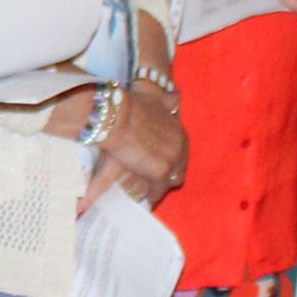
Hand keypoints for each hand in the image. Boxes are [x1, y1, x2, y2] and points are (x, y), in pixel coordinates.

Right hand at [79, 82, 186, 212]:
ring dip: (160, 187)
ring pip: (170, 181)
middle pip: (178, 168)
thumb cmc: (130, 105)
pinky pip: (158, 190)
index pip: (179, 152)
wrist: (116, 115)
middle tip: (152, 180)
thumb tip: (176, 96)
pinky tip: (143, 200)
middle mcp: (180, 146)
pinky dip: (151, 195)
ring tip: (147, 194)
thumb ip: (167, 100)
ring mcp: (172, 160)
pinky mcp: (160, 173)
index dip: (168, 158)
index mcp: (180, 131)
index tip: (157, 164)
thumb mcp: (154, 98)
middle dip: (167, 174)